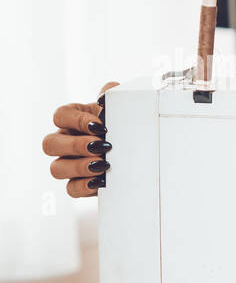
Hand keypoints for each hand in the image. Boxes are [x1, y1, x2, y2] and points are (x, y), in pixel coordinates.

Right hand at [43, 81, 117, 197]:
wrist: (139, 154)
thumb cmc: (123, 127)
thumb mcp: (120, 109)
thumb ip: (112, 94)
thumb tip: (106, 94)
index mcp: (73, 120)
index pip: (60, 116)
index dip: (76, 120)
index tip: (99, 125)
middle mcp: (66, 142)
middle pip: (49, 144)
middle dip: (75, 145)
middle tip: (100, 146)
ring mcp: (69, 164)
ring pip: (56, 169)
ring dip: (78, 167)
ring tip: (103, 164)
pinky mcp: (80, 184)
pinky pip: (71, 189)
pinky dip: (85, 186)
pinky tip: (102, 180)